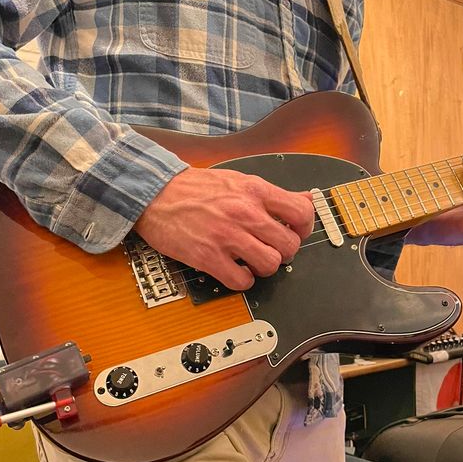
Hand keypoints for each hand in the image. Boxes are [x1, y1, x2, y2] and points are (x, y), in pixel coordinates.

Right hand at [134, 167, 314, 289]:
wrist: (156, 194)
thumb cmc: (195, 189)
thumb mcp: (239, 180)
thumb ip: (272, 194)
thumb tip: (307, 198)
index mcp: (255, 191)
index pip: (301, 213)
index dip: (304, 228)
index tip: (294, 232)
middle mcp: (245, 213)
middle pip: (289, 245)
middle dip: (283, 252)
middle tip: (269, 249)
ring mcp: (227, 236)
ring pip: (270, 265)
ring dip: (264, 267)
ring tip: (251, 261)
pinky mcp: (209, 257)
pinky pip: (242, 281)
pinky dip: (242, 280)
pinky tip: (234, 270)